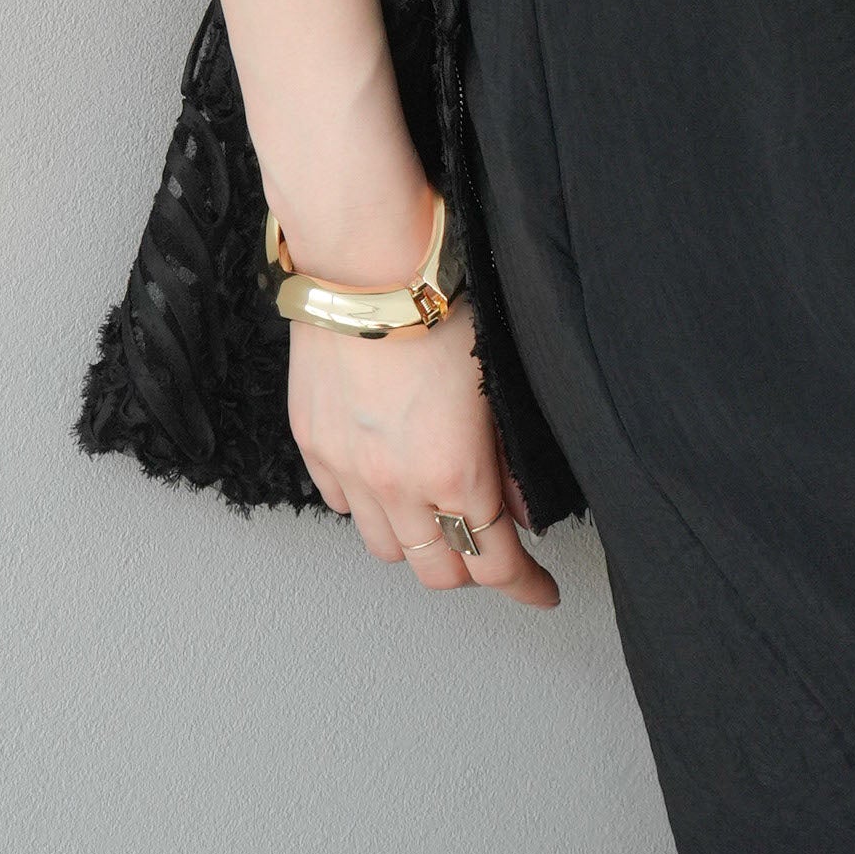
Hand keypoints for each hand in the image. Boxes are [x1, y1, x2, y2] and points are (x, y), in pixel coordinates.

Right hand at [289, 298, 561, 609]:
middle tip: (493, 549)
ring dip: (417, 542)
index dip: (525, 587)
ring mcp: (348, 468)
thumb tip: (519, 510)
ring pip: (385, 548)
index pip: (495, 564)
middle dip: (472, 569)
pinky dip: (368, 506)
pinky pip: (341, 504)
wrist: (365, 261)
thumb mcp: (497, 381)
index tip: (542, 592)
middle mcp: (397, 485)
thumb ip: (508, 457)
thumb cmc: (441, 304)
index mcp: (455, 473)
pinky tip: (387, 479)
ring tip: (437, 514)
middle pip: (437, 571)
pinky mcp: (312, 444)